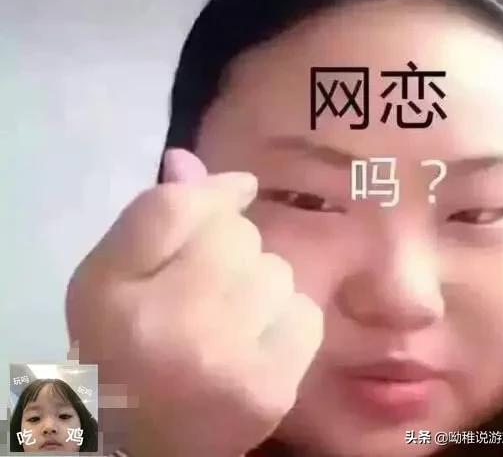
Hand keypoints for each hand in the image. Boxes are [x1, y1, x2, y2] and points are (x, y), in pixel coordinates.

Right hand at [66, 149, 323, 456]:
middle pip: (237, 236)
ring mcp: (229, 363)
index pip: (176, 208)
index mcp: (114, 293)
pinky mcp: (273, 391)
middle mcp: (171, 326)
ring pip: (276, 270)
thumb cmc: (123, 346)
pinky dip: (287, 317)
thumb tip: (190, 160)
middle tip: (208, 286)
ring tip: (231, 318)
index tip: (236, 190)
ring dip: (260, 284)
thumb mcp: (110, 277)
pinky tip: (259, 341)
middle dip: (231, 248)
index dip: (212, 192)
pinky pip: (305, 312)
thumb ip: (147, 218)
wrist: (145, 438)